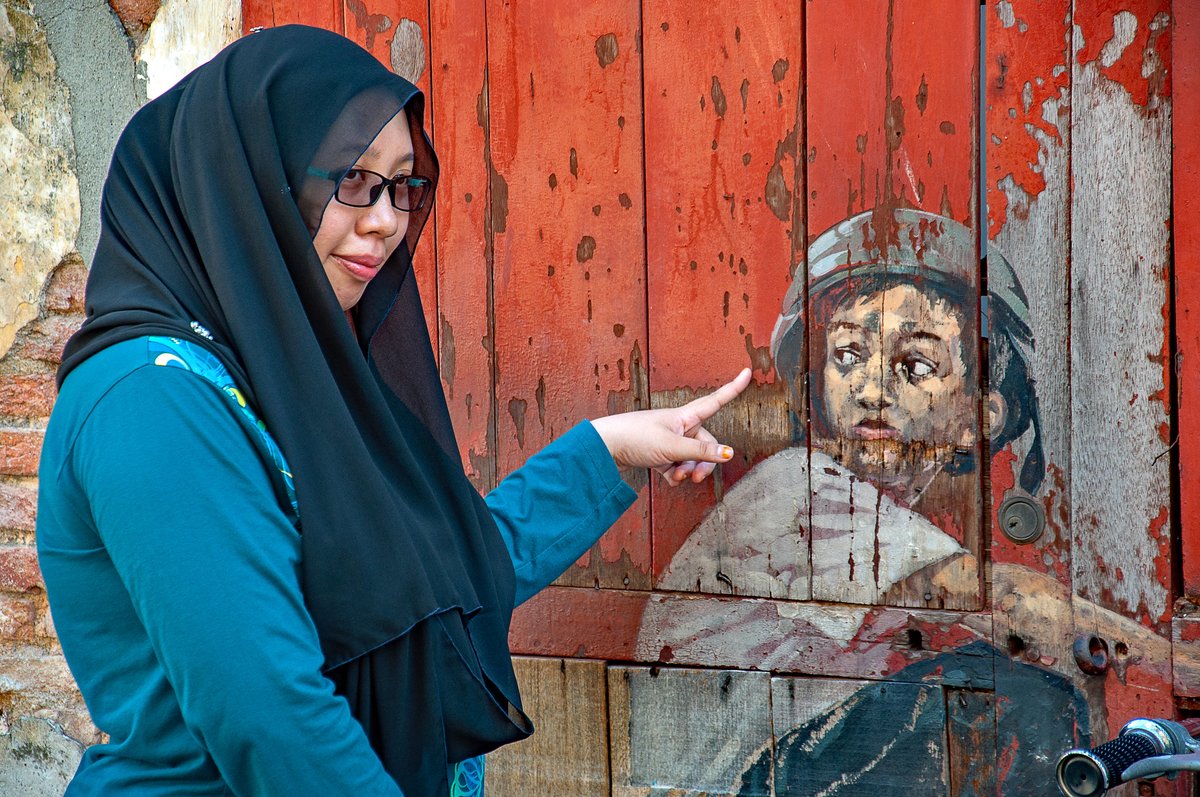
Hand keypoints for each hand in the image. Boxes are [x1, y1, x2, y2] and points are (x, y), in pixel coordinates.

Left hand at [589, 368, 751, 485]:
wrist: (604, 447)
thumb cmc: (635, 437)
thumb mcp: (672, 446)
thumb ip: (701, 451)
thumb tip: (728, 453)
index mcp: (685, 416)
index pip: (715, 400)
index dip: (733, 387)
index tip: (747, 372)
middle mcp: (679, 426)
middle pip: (706, 443)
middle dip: (703, 462)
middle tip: (695, 477)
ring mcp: (669, 440)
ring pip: (691, 458)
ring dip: (687, 470)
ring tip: (676, 476)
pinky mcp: (658, 454)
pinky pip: (677, 467)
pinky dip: (675, 475)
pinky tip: (668, 479)